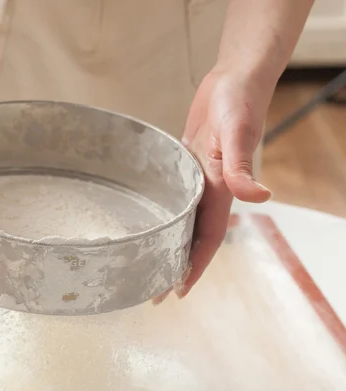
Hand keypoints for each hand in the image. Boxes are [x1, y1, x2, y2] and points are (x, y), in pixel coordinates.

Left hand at [155, 67, 272, 303]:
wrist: (234, 79)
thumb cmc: (239, 103)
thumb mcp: (238, 134)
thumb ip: (241, 167)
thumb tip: (261, 198)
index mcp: (220, 192)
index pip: (207, 240)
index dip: (193, 267)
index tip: (177, 291)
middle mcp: (208, 193)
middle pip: (191, 238)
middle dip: (175, 266)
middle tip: (153, 291)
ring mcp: (197, 182)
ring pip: (182, 223)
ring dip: (168, 244)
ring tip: (148, 264)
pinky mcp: (186, 167)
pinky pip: (174, 200)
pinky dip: (165, 216)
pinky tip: (149, 224)